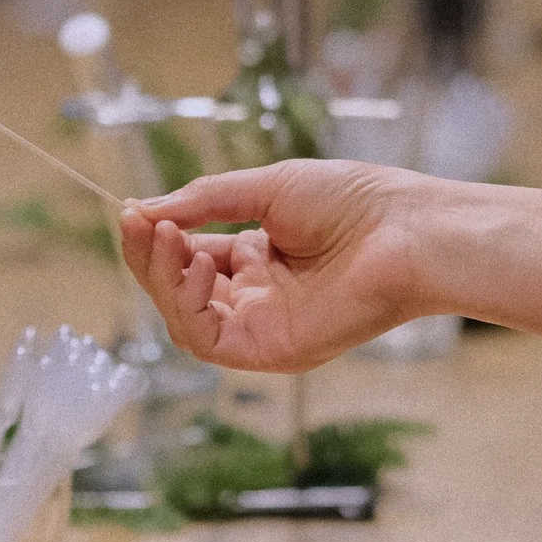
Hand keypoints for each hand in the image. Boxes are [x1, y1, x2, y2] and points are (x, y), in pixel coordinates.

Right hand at [118, 160, 436, 373]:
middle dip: (150, 257)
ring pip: (184, 320)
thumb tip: (143, 210)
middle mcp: (256, 298)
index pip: (188, 258)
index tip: (133, 212)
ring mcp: (263, 328)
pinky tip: (195, 263)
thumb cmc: (356, 202)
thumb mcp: (266, 189)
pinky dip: (187, 305)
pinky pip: (207, 340)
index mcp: (258, 260)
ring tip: (164, 237)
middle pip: (178, 292)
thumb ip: (206, 202)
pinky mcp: (272, 351)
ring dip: (162, 279)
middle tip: (139, 222)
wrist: (408, 230)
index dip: (157, 238)